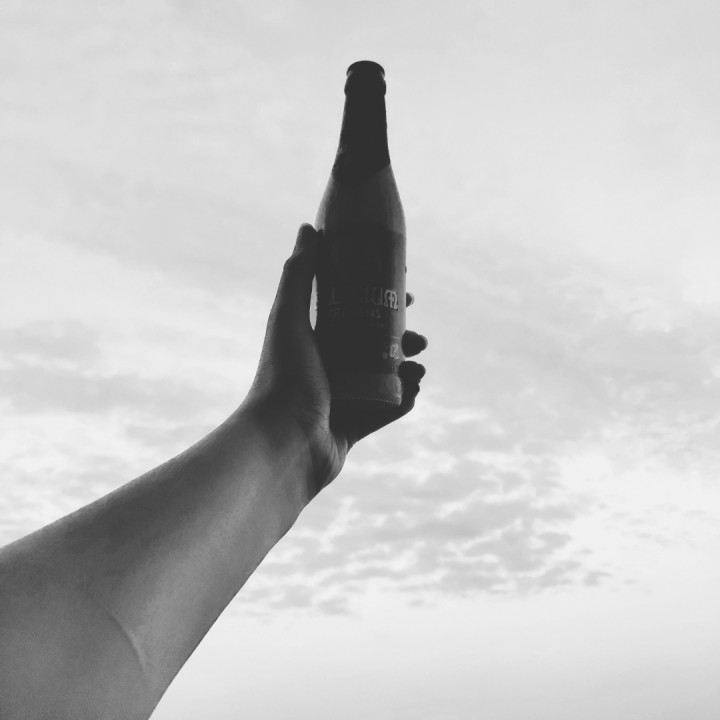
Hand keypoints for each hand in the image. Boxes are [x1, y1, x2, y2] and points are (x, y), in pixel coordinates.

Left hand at [246, 224, 426, 495]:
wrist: (283, 443)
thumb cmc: (284, 378)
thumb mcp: (290, 319)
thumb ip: (300, 274)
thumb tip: (310, 227)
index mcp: (314, 339)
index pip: (353, 311)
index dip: (381, 299)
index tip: (406, 291)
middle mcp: (327, 366)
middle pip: (374, 344)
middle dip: (402, 336)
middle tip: (418, 335)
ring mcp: (342, 397)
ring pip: (385, 375)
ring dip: (408, 367)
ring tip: (420, 365)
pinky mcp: (354, 425)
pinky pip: (388, 408)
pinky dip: (405, 397)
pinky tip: (416, 388)